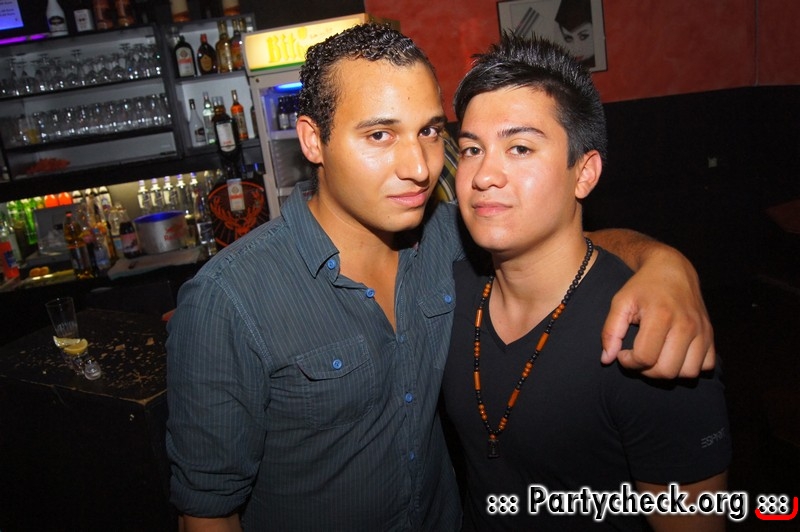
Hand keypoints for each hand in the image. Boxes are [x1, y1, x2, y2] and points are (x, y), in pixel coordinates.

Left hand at [600, 246, 714, 377]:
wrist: (672, 269)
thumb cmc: (642, 286)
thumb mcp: (620, 302)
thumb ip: (610, 331)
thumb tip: (607, 359)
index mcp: (661, 315)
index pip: (645, 357)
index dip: (628, 362)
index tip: (623, 353)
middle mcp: (686, 324)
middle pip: (667, 370)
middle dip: (647, 370)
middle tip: (638, 357)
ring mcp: (702, 330)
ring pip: (688, 373)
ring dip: (669, 371)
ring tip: (656, 357)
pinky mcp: (711, 334)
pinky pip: (707, 365)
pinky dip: (690, 367)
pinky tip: (675, 355)